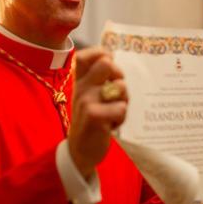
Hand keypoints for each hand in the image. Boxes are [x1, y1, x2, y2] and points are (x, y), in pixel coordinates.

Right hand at [68, 47, 127, 178]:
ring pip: (120, 88)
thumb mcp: (89, 96)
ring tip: (114, 112)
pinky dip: (121, 117)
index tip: (109, 61)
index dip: (100, 53)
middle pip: (106, 64)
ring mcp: (85, 101)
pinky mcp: (94, 116)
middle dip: (119, 75)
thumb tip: (111, 56)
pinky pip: (121, 108)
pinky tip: (112, 125)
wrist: (80, 150)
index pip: (84, 56)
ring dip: (124, 100)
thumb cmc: (91, 120)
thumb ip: (97, 78)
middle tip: (117, 90)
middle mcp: (79, 88)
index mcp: (78, 81)